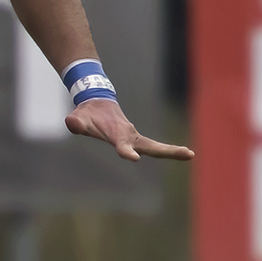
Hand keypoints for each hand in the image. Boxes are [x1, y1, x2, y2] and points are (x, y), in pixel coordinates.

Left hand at [65, 97, 193, 161]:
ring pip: (155, 147)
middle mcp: (129, 135)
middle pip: (150, 146)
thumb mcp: (78, 117)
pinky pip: (152, 148)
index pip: (121, 144)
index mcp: (116, 134)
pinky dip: (168, 151)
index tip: (134, 158)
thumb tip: (71, 122)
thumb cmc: (86, 114)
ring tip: (190, 154)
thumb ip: (75, 122)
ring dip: (172, 151)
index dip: (125, 151)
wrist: (97, 102)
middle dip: (168, 151)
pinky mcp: (136, 140)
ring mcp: (135, 138)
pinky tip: (183, 154)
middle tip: (187, 153)